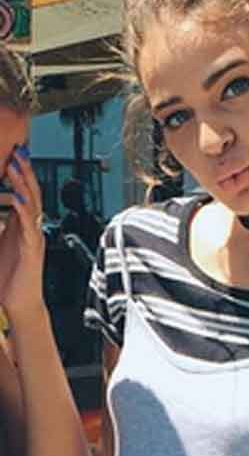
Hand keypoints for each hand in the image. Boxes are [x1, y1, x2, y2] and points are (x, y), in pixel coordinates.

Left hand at [0, 145, 45, 322]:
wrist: (19, 305)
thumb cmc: (8, 280)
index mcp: (21, 227)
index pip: (23, 194)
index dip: (19, 174)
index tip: (12, 153)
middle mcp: (30, 230)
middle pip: (31, 194)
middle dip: (24, 171)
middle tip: (17, 150)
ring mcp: (34, 239)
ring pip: (33, 206)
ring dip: (24, 184)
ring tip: (16, 165)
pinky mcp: (33, 251)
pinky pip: (31, 227)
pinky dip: (25, 212)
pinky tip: (18, 199)